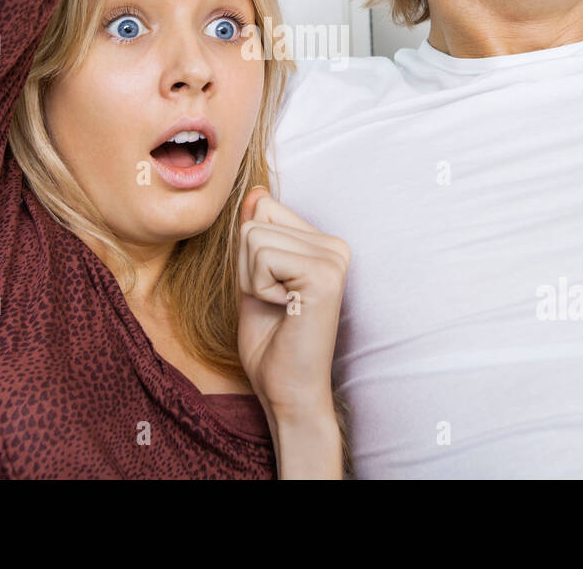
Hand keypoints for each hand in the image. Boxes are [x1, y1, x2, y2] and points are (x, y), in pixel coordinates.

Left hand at [235, 187, 349, 422]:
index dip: (248, 252)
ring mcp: (333, 258)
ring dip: (251, 278)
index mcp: (324, 243)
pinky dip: (257, 287)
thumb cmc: (271, 342)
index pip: (264, 208)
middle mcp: (336, 245)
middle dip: (246, 265)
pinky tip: (285, 310)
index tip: (271, 289)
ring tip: (279, 307)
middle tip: (274, 302)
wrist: (286, 391)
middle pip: (255, 220)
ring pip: (253, 236)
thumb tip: (255, 190)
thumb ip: (255, 235)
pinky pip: (261, 256)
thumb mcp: (253, 277)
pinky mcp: (324, 275)